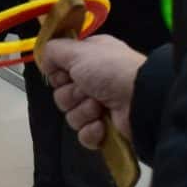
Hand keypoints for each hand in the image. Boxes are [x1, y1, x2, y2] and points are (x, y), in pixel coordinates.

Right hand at [41, 35, 144, 149]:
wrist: (142, 99)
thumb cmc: (111, 70)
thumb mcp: (79, 51)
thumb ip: (54, 51)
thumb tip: (44, 59)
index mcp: (90, 59)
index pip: (59, 71)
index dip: (58, 75)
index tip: (66, 74)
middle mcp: (94, 81)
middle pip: (62, 95)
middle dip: (72, 95)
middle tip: (87, 91)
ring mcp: (101, 106)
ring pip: (71, 116)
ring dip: (84, 112)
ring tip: (100, 107)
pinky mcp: (106, 130)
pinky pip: (84, 135)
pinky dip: (91, 131)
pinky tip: (103, 125)